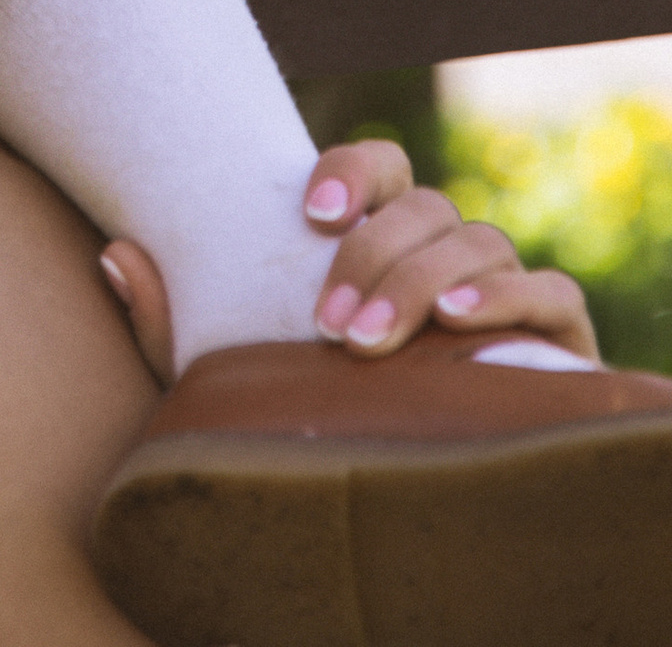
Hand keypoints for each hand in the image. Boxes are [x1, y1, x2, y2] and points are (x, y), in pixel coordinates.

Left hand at [100, 139, 597, 388]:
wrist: (428, 503)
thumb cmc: (323, 421)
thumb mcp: (235, 380)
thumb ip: (172, 325)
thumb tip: (113, 255)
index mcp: (383, 237)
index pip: (378, 168)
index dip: (349, 170)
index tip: (308, 211)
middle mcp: (446, 249)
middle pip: (424, 207)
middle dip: (374, 256)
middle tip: (330, 327)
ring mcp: (506, 286)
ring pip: (480, 238)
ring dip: (426, 280)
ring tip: (378, 339)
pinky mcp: (558, 338)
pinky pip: (550, 292)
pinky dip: (510, 296)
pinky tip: (463, 324)